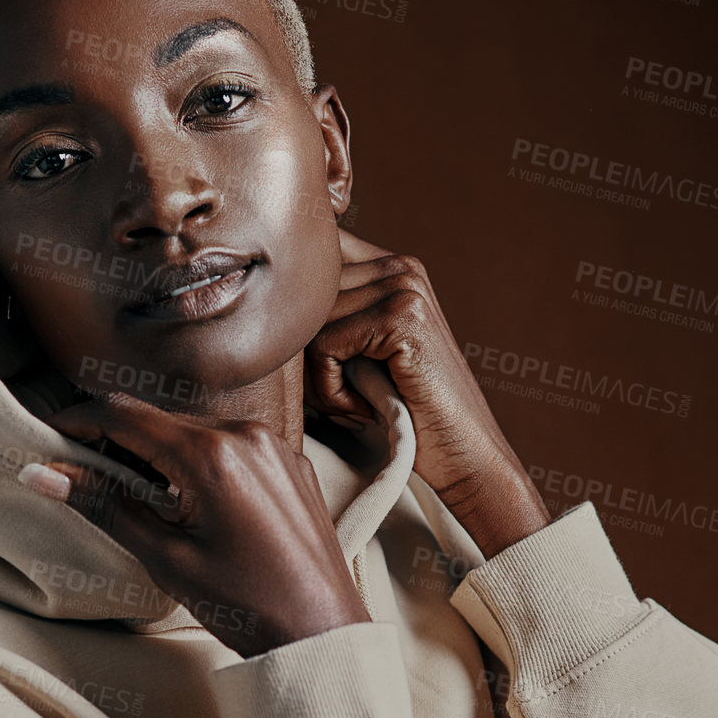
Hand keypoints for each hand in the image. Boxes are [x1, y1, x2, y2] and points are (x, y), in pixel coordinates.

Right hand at [20, 393, 369, 658]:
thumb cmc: (249, 605)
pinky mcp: (289, 462)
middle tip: (79, 477)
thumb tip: (45, 474)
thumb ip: (105, 506)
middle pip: (156, 418)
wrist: (320, 632)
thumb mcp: (166, 558)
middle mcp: (247, 435)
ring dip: (154, 452)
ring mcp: (273, 445)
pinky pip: (227, 445)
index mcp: (213, 454)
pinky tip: (182, 501)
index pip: (124, 414)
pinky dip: (194, 461)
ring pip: (191, 430)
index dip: (76, 421)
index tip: (48, 439)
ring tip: (132, 498)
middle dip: (112, 441)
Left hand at [305, 230, 551, 555]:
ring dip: (318, 378)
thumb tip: (253, 303)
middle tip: (339, 397)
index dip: (294, 313)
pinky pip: (324, 345)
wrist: (464, 456)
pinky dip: (331, 390)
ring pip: (307, 321)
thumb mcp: (360, 358)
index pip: (311, 261)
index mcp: (391, 266)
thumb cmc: (404, 415)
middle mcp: (400, 265)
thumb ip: (325, 319)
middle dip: (305, 356)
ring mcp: (404, 286)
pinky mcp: (402, 317)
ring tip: (353, 403)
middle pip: (301, 295)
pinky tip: (362, 408)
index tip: (315, 363)